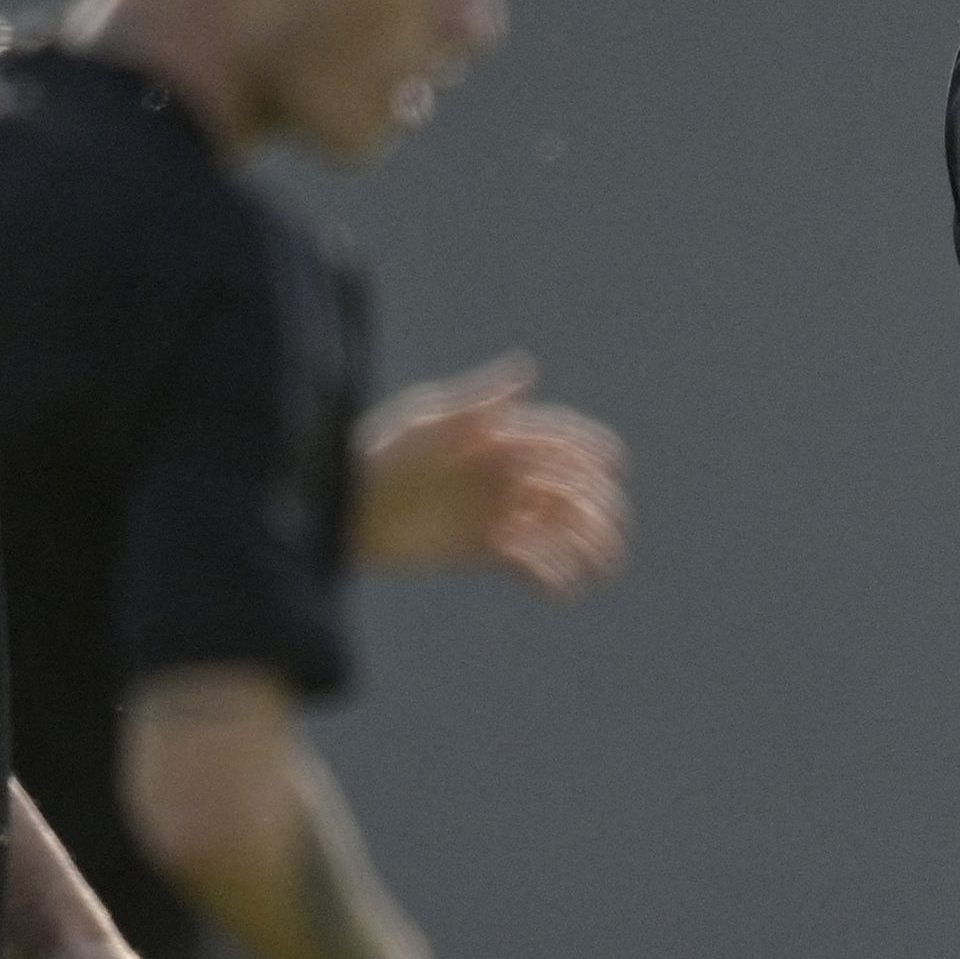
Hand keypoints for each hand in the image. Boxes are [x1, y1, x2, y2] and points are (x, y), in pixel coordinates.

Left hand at [355, 356, 629, 590]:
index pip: (559, 441)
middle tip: (614, 533)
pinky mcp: (483, 550)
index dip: (592, 449)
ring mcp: (497, 513)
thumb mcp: (425, 422)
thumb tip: (529, 368)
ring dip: (587, 546)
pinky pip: (529, 564)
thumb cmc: (377, 454)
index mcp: (498, 438)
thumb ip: (477, 402)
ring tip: (603, 570)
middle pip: (569, 488)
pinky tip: (561, 590)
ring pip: (558, 529)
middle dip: (599, 508)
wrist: (341, 511)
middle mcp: (505, 474)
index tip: (618, 467)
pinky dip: (550, 576)